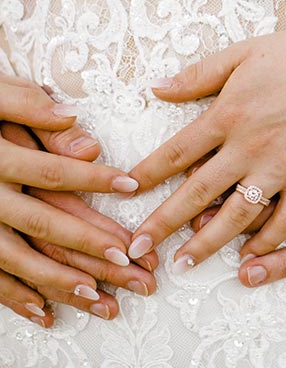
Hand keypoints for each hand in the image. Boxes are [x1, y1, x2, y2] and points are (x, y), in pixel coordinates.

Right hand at [0, 76, 155, 325]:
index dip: (94, 179)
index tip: (133, 187)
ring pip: (21, 261)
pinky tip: (49, 313)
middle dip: (93, 249)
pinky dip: (16, 298)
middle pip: (46, 227)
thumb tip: (77, 129)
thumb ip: (29, 107)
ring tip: (106, 301)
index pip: (53, 173)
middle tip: (136, 268)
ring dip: (64, 284)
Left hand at [128, 16, 285, 271]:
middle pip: (196, 193)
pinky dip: (266, 239)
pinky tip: (250, 253)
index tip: (125, 193)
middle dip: (162, 224)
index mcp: (228, 113)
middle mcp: (249, 146)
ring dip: (207, 242)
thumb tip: (156, 88)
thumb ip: (199, 75)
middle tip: (136, 250)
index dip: (146, 175)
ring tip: (184, 262)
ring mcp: (282, 166)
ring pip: (236, 214)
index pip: (175, 152)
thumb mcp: (244, 52)